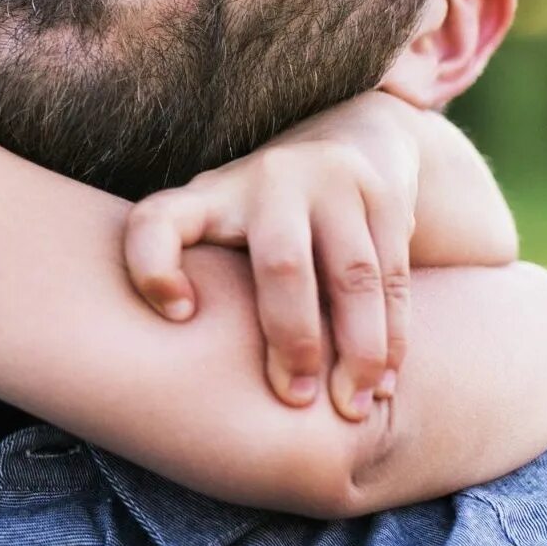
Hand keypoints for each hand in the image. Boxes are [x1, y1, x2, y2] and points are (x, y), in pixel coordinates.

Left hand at [124, 93, 426, 418]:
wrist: (350, 140)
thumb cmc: (257, 216)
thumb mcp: (213, 226)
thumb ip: (188, 275)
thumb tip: (184, 355)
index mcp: (208, 195)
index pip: (158, 223)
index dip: (152, 269)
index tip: (178, 318)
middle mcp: (269, 178)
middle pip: (282, 263)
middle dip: (293, 338)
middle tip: (296, 399)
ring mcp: (332, 181)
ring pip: (353, 275)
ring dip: (358, 351)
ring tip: (352, 406)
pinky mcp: (385, 197)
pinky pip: (393, 277)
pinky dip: (393, 337)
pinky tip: (384, 381)